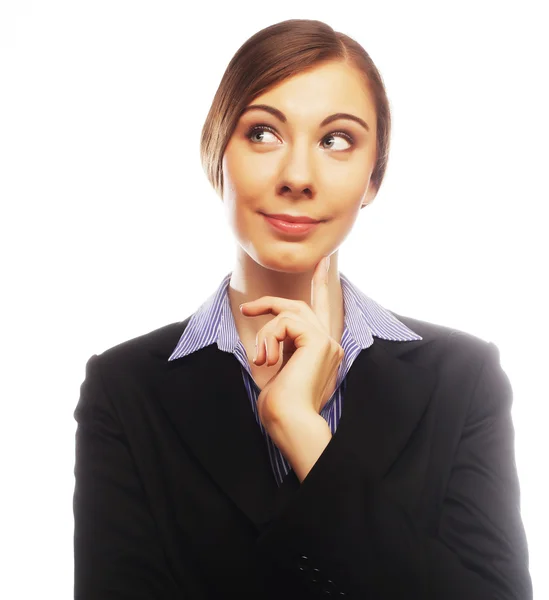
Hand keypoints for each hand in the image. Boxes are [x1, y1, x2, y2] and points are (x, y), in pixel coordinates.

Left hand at [239, 256, 343, 427]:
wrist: (290, 422)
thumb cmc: (281, 406)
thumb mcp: (279, 371)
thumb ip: (282, 348)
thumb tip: (269, 340)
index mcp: (323, 352)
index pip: (323, 311)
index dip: (321, 284)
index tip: (322, 262)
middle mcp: (330, 344)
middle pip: (301, 306)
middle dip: (272, 303)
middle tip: (246, 309)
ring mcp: (327, 341)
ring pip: (290, 312)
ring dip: (266, 333)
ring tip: (260, 359)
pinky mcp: (318, 340)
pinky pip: (285, 321)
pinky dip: (269, 337)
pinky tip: (267, 359)